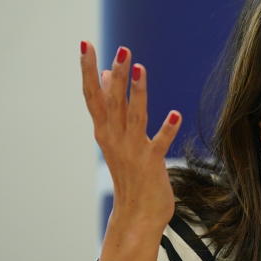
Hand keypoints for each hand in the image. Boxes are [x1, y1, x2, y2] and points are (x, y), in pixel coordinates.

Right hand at [80, 41, 181, 230]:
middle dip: (116, 75)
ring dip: (137, 93)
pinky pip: (158, 144)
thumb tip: (107, 75)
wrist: (135, 216)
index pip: (93, 95)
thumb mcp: (116, 138)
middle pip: (112, 102)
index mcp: (105, 131)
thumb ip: (112, 107)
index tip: (85, 44)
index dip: (89, 70)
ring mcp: (132, 151)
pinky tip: (175, 115)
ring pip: (133, 116)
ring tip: (141, 69)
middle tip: (122, 49)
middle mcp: (114, 139)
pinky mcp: (151, 164)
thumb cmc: (129, 174)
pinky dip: (166, 130)